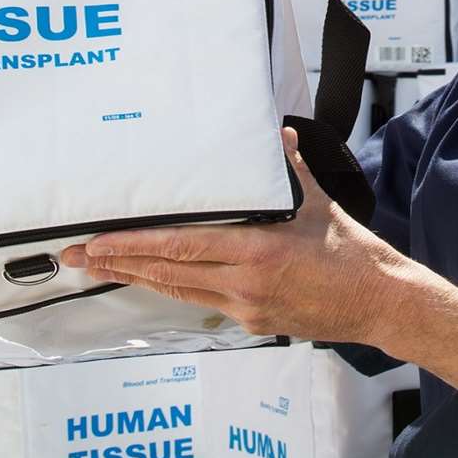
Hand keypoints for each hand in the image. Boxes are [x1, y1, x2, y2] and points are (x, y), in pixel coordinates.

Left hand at [59, 127, 417, 345]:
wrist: (380, 302)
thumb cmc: (353, 254)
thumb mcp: (318, 203)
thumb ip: (290, 168)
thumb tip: (278, 135)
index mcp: (257, 251)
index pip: (180, 248)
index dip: (133, 247)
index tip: (98, 243)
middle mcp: (244, 285)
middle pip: (166, 274)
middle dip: (116, 265)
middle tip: (76, 257)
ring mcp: (246, 308)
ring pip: (178, 292)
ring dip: (137, 279)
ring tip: (100, 270)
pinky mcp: (253, 323)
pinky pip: (203, 302)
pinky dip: (175, 287)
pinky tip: (155, 279)